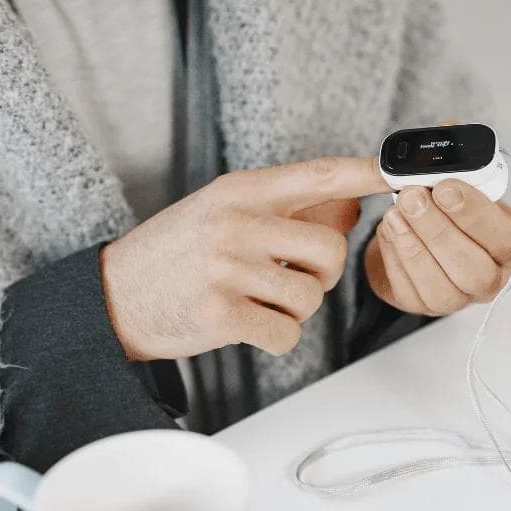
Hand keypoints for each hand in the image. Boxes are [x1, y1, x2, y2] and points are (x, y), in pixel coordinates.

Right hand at [101, 157, 388, 358]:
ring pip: (311, 296)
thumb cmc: (176, 254)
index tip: (396, 172)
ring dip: (295, 310)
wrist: (114, 296)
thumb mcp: (224, 213)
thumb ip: (286, 209)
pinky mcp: (220, 313)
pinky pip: (287, 334)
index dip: (363, 173)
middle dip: (323, 273)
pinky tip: (248, 324)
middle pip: (329, 248)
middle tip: (293, 278)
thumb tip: (351, 205)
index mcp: (240, 191)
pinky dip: (277, 338)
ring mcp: (227, 268)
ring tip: (259, 301)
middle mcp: (236, 222)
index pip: (317, 175)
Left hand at [365, 180, 510, 315]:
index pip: (504, 237)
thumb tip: (437, 155)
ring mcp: (459, 297)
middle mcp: (491, 277)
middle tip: (413, 198)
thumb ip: (458, 173)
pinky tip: (390, 230)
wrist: (422, 231)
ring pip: (441, 288)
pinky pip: (410, 292)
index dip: (474, 214)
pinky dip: (396, 258)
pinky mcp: (425, 305)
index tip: (446, 188)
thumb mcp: (462, 183)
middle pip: (474, 270)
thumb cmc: (450, 207)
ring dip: (413, 247)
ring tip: (395, 213)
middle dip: (438, 231)